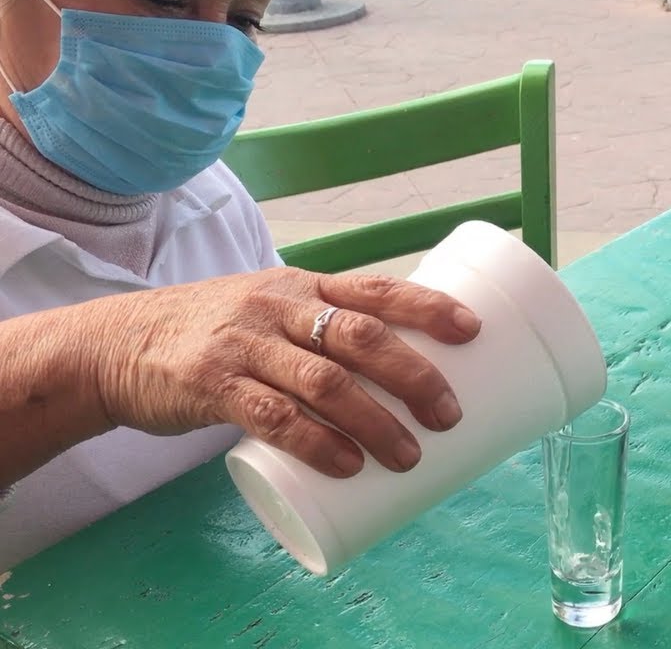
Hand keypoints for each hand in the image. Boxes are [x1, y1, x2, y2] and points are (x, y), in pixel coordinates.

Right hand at [87, 267, 480, 477]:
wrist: (116, 344)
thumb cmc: (214, 333)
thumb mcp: (269, 311)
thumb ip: (322, 332)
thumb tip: (400, 372)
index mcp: (302, 286)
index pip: (375, 289)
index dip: (427, 306)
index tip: (473, 330)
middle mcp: (278, 308)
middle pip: (360, 336)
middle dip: (413, 375)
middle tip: (449, 414)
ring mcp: (244, 344)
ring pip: (324, 381)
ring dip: (375, 421)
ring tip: (409, 455)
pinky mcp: (211, 384)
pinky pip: (273, 416)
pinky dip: (316, 442)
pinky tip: (346, 464)